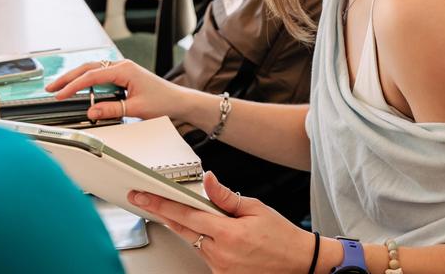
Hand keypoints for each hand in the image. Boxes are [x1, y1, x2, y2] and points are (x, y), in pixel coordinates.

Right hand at [46, 59, 186, 120]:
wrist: (178, 101)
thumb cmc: (163, 101)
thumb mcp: (135, 108)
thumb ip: (111, 109)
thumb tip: (91, 112)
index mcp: (124, 69)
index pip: (92, 75)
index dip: (73, 85)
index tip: (60, 94)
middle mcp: (122, 65)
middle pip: (88, 67)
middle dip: (68, 77)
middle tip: (51, 87)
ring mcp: (122, 69)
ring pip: (93, 69)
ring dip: (76, 78)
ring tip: (60, 87)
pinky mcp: (123, 76)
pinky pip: (100, 74)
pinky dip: (87, 80)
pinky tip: (79, 87)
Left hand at [130, 172, 315, 272]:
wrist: (300, 263)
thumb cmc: (282, 236)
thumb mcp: (256, 209)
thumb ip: (227, 197)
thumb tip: (209, 180)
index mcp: (229, 233)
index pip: (186, 215)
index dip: (161, 204)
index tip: (143, 196)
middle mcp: (221, 253)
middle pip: (182, 230)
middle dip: (162, 213)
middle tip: (144, 199)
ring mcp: (220, 268)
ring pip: (193, 242)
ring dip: (187, 227)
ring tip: (191, 214)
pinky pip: (205, 255)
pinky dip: (204, 242)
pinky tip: (213, 235)